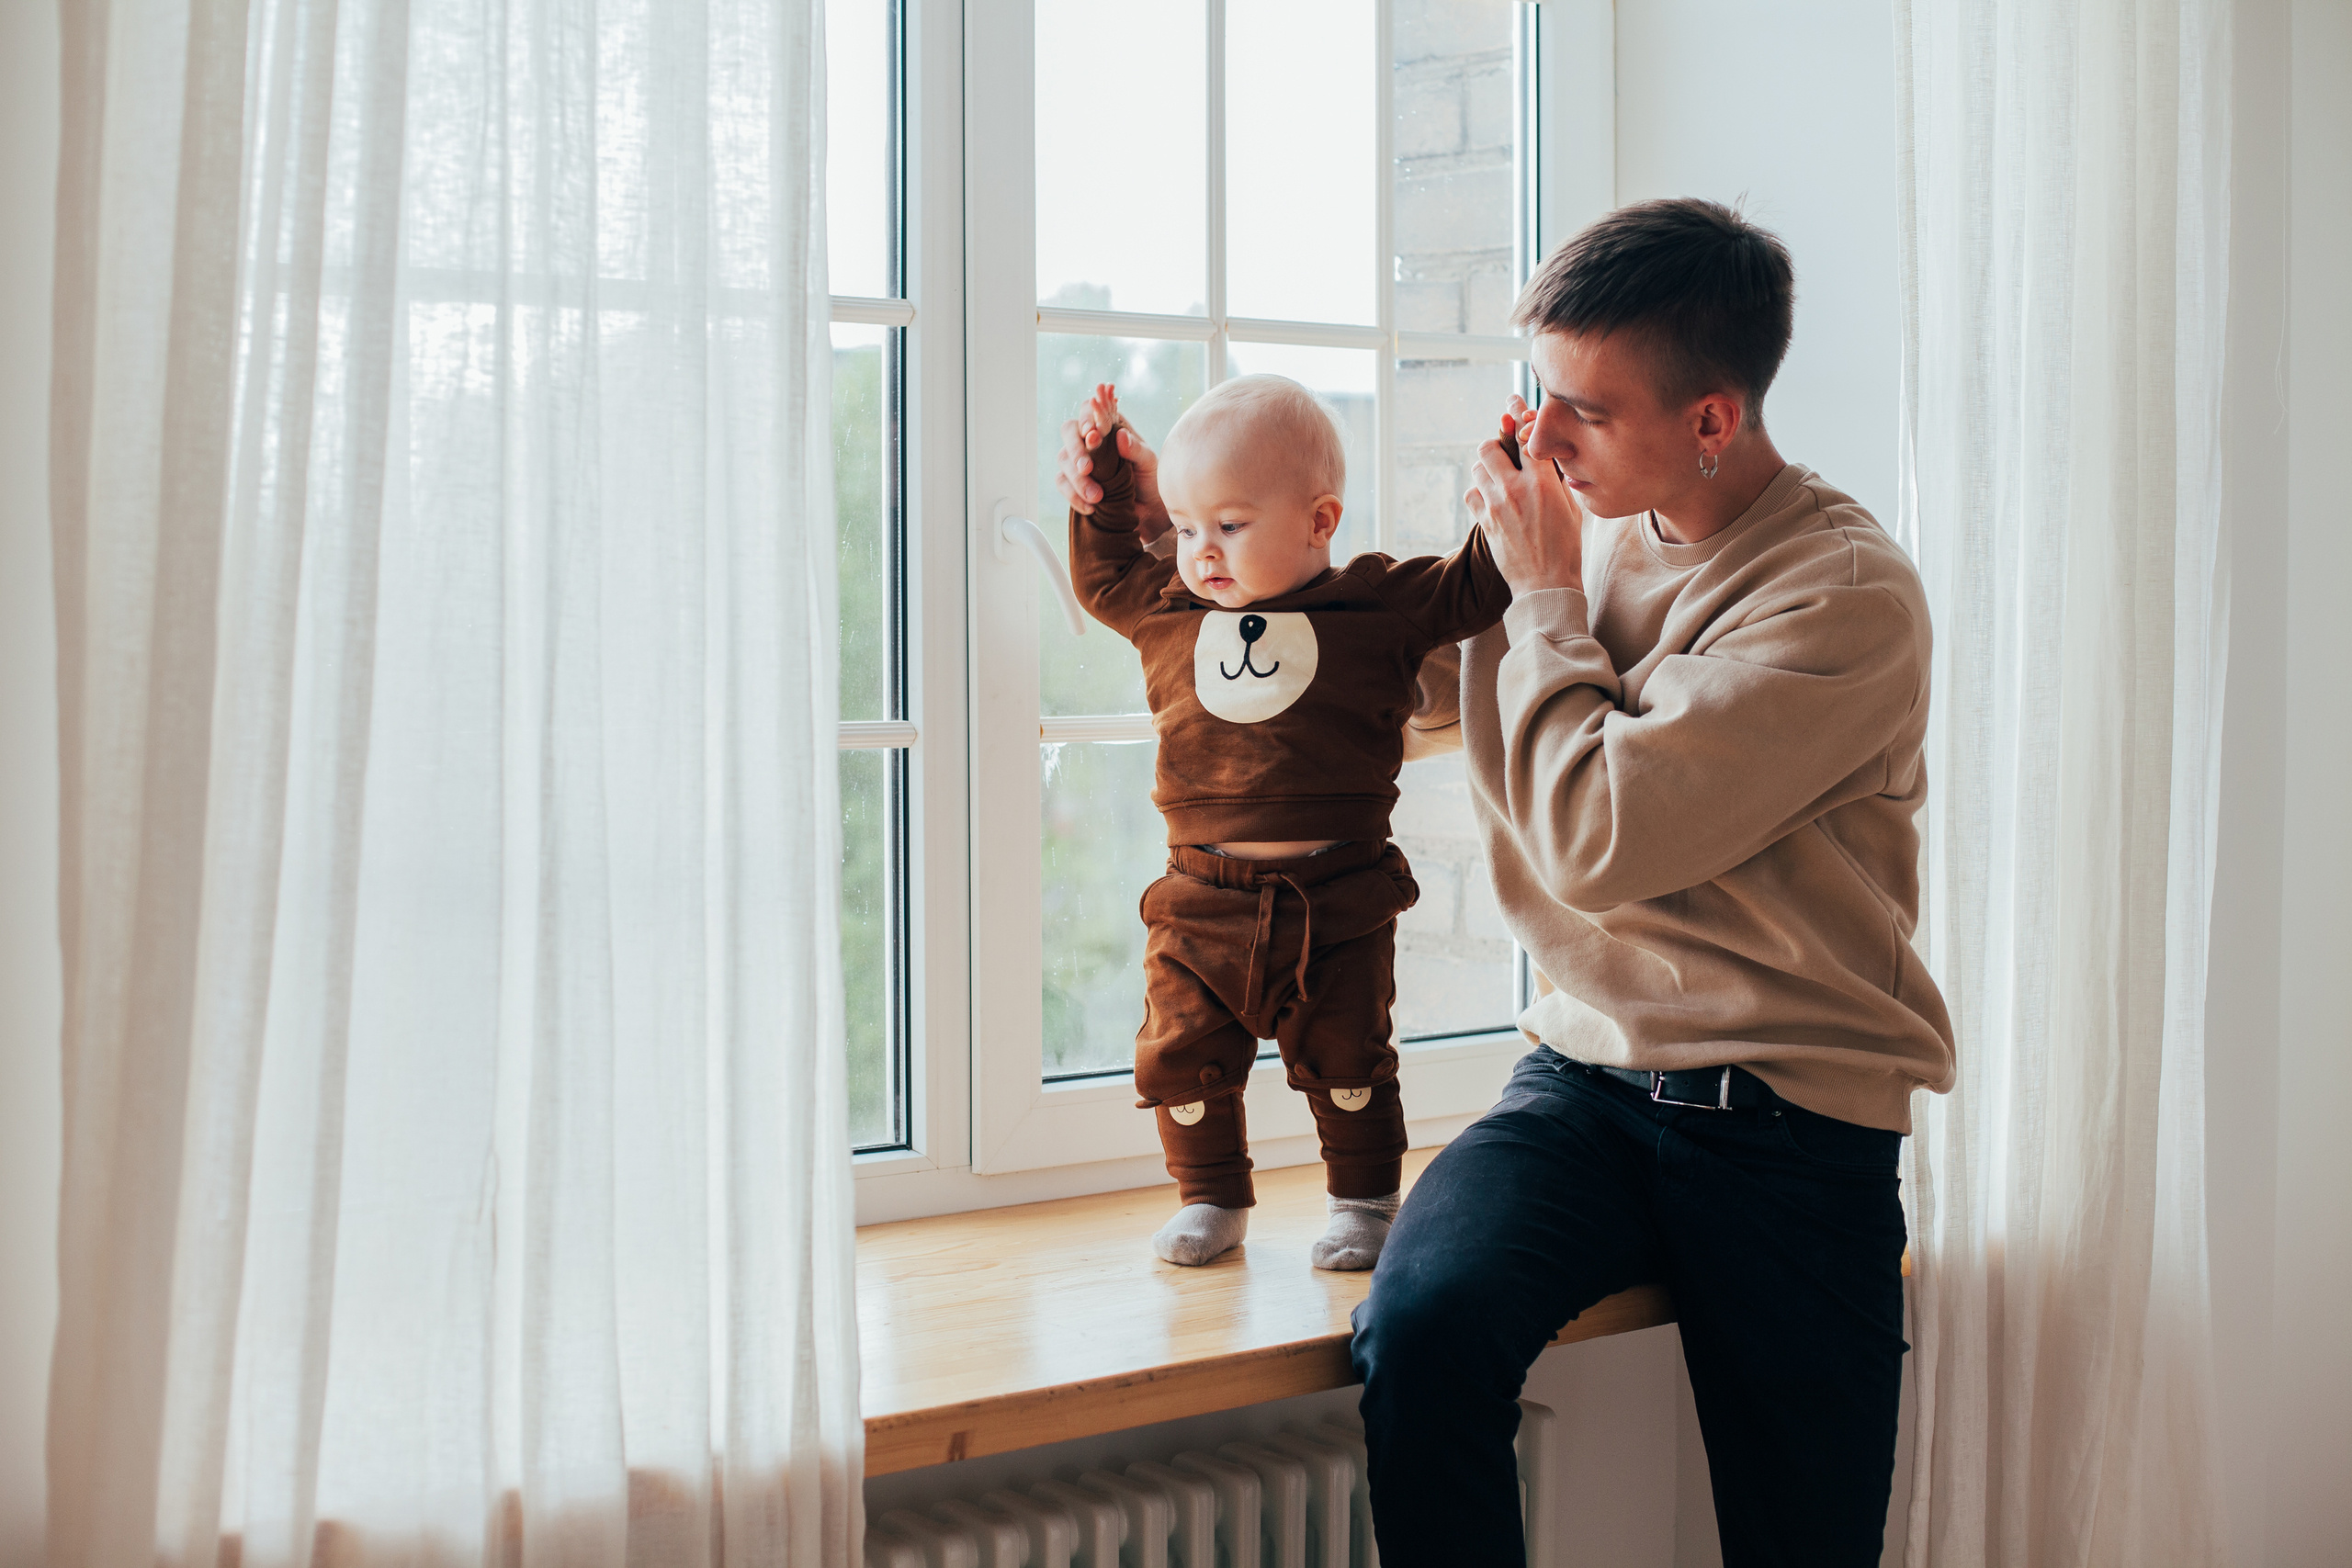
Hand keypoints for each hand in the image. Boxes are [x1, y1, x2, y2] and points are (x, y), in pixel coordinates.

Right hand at [1056, 383, 1170, 539]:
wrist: (1148, 508)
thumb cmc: (1149, 478)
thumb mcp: (1149, 462)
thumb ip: (1136, 449)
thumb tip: (1121, 435)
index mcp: (1109, 426)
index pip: (1090, 410)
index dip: (1087, 417)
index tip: (1092, 433)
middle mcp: (1090, 439)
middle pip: (1069, 431)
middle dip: (1076, 449)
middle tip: (1087, 468)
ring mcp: (1079, 459)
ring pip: (1063, 459)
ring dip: (1077, 478)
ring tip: (1097, 496)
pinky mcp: (1073, 481)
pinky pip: (1062, 483)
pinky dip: (1073, 495)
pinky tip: (1091, 507)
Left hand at [1467, 397, 1583, 592]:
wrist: (1546, 583)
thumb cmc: (1565, 547)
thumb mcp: (1571, 507)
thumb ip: (1556, 478)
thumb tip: (1545, 454)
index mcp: (1543, 483)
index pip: (1527, 436)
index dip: (1520, 414)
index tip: (1513, 400)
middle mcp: (1516, 489)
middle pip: (1490, 446)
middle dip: (1496, 445)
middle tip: (1504, 453)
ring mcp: (1496, 506)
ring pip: (1478, 468)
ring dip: (1486, 469)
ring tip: (1499, 479)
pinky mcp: (1484, 522)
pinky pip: (1470, 494)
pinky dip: (1478, 493)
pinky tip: (1491, 500)